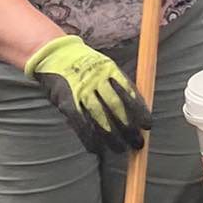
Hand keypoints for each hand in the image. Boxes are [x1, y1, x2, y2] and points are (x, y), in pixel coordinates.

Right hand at [24, 35, 149, 154]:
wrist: (54, 53)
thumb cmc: (85, 64)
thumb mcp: (104, 66)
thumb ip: (118, 84)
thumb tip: (138, 108)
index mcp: (109, 69)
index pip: (129, 92)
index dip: (140, 111)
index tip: (148, 125)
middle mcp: (96, 79)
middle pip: (116, 107)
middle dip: (128, 128)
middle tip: (137, 143)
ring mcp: (81, 91)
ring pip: (100, 119)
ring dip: (112, 138)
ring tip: (120, 149)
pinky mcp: (67, 102)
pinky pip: (81, 124)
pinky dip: (89, 139)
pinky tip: (96, 149)